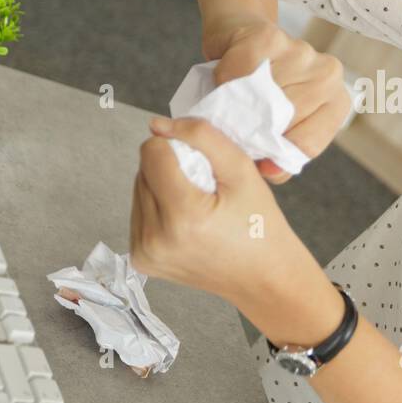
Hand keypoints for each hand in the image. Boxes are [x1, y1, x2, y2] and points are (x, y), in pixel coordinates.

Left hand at [129, 115, 316, 308]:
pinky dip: (159, 207)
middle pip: (143, 170)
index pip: (152, 153)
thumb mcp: (243, 171)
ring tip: (197, 203)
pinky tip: (186, 219)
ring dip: (163, 186)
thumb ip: (203, 137)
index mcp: (184, 216)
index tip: (202, 163)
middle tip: (205, 186)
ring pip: (138, 189)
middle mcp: (157, 238)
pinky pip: (139, 213)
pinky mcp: (141, 260)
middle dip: (171, 167)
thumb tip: (159, 125)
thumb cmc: (259, 227)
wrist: (263, 278)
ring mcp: (145, 252)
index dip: (177, 146)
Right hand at [202, 14, 350, 183]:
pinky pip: (238, 74)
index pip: (307, 145)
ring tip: (230, 104)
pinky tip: (224, 79)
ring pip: (261, 100)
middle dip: (254, 133)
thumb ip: (280, 153)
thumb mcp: (277, 125)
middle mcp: (328, 75)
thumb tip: (268, 170)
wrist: (238, 32)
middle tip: (232, 134)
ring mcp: (302, 52)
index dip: (277, 158)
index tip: (257, 163)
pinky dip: (224, 82)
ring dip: (237, 107)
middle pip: (284, 123)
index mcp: (336, 101)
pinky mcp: (269, 37)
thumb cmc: (259, 89)